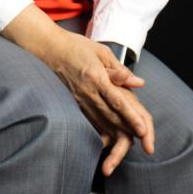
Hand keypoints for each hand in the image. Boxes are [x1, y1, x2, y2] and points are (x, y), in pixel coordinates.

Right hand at [0, 5, 153, 174]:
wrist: (46, 47)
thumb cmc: (75, 46)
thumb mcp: (100, 52)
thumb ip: (119, 69)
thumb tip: (138, 83)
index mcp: (96, 77)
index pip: (117, 101)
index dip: (131, 116)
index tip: (143, 130)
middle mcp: (87, 91)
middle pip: (111, 116)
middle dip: (129, 131)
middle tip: (146, 144)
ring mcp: (78, 99)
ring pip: (101, 121)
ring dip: (117, 135)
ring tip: (132, 147)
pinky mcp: (73, 102)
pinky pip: (89, 120)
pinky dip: (101, 131)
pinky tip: (110, 140)